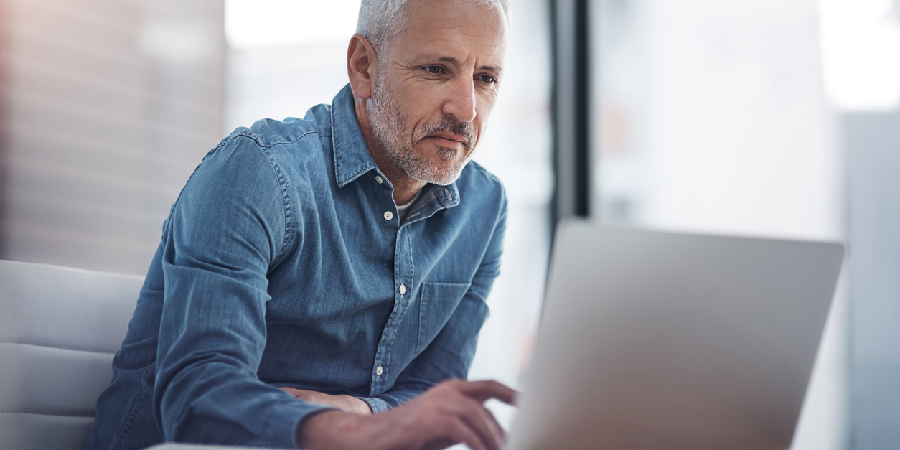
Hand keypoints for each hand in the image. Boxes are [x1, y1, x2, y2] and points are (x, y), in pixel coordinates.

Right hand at [296, 379, 516, 449]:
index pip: (489, 386)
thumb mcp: (444, 427)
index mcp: (452, 388)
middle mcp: (447, 390)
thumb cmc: (410, 435)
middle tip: (513, 444)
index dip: (511, 393)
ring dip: (493, 438)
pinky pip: (464, 430)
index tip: (529, 404)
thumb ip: (468, 424)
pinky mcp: (431, 418)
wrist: (372, 437)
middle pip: (487, 405)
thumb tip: (496, 435)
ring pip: (479, 417)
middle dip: (503, 428)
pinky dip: (477, 443)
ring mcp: (439, 401)